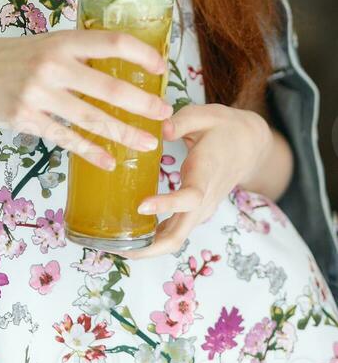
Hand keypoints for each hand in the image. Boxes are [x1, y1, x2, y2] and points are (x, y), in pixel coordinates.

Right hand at [0, 30, 172, 171]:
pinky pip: (66, 139)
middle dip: (143, 104)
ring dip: (125, 133)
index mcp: (61, 41)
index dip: (141, 54)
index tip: (161, 67)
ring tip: (148, 143)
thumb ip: (77, 52)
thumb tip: (119, 60)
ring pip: (92, 120)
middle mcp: (52, 66)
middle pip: (109, 88)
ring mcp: (39, 95)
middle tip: (164, 113)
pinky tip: (109, 161)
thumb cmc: (12, 57)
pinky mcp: (27, 120)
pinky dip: (90, 152)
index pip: (112, 43)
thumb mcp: (46, 43)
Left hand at [121, 102, 270, 259]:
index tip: (141, 205)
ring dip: (148, 247)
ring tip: (114, 245)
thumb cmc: (224, 128)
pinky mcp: (195, 212)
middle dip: (149, 247)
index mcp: (206, 173)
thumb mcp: (205, 115)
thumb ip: (182, 121)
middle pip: (180, 234)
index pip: (191, 197)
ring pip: (176, 238)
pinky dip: (154, 239)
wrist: (250, 146)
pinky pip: (175, 231)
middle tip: (115, 247)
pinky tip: (130, 236)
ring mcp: (201, 209)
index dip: (167, 204)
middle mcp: (204, 199)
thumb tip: (161, 129)